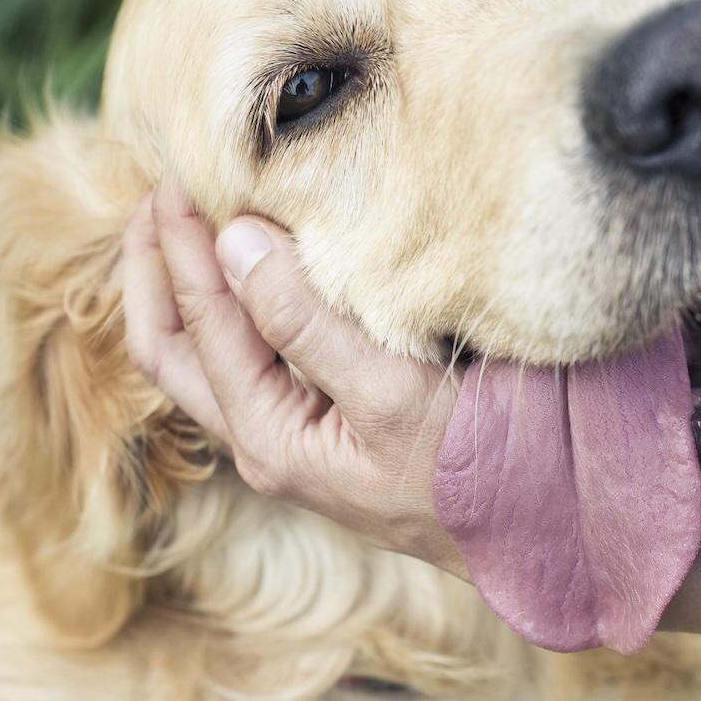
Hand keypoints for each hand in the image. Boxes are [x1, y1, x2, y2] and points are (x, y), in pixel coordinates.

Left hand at [121, 177, 467, 577]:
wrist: (547, 532)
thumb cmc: (479, 472)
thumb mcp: (392, 395)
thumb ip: (307, 325)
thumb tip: (235, 243)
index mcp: (270, 437)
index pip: (201, 323)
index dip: (182, 244)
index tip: (180, 168)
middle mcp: (269, 439)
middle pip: (173, 347)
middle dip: (153, 269)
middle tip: (157, 188)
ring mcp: (299, 434)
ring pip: (210, 354)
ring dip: (189, 285)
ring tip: (190, 217)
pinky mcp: (334, 421)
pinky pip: (258, 356)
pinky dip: (240, 303)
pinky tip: (262, 266)